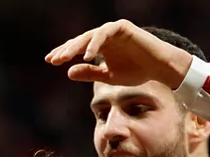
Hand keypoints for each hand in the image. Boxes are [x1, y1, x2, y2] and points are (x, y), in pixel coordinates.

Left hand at [46, 20, 193, 88]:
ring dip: (77, 46)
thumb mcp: (109, 76)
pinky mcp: (122, 27)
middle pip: (80, 41)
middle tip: (53, 59)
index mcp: (99, 46)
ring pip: (90, 36)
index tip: (50, 61)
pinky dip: (95, 43)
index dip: (63, 53)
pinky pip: (104, 33)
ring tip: (66, 58)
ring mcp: (113, 30)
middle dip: (66, 50)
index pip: (77, 48)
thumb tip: (68, 72)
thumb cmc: (136, 71)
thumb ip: (90, 73)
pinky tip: (87, 56)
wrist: (159, 68)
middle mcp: (104, 36)